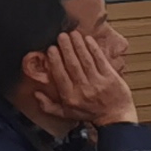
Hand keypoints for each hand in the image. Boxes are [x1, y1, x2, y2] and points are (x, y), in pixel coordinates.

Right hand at [24, 22, 138, 128]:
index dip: (55, 60)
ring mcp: (98, 82)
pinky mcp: (110, 77)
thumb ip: (48, 105)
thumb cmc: (89, 113)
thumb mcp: (66, 114)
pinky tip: (88, 39)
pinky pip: (100, 60)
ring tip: (73, 34)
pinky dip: (94, 49)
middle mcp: (83, 89)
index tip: (51, 48)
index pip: (60, 75)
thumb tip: (35, 94)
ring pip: (86, 60)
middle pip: (73, 65)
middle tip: (61, 36)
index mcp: (70, 97)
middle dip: (66, 48)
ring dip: (79, 45)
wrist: (115, 116)